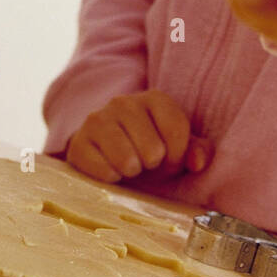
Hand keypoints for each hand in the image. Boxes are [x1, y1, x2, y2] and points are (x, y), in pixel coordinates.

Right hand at [65, 89, 213, 185]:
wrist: (107, 155)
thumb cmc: (150, 151)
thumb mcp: (178, 151)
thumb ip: (197, 152)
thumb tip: (198, 161)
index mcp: (154, 99)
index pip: (177, 130)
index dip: (177, 156)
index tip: (168, 160)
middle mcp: (124, 102)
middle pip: (153, 150)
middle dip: (153, 165)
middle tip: (144, 163)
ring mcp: (97, 119)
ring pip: (127, 160)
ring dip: (132, 172)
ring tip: (129, 166)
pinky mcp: (78, 142)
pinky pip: (103, 170)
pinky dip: (111, 178)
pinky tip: (110, 170)